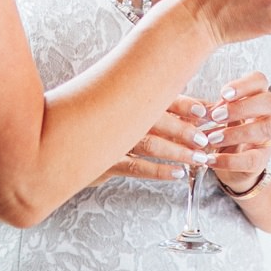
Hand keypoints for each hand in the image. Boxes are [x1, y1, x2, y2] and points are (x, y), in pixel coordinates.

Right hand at [101, 93, 215, 182]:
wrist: (66, 140)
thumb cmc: (106, 123)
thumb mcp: (131, 110)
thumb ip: (165, 107)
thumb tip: (203, 107)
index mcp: (128, 98)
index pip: (158, 97)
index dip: (183, 104)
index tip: (203, 111)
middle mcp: (121, 116)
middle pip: (157, 120)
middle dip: (184, 130)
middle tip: (204, 140)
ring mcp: (112, 139)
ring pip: (149, 145)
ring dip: (176, 152)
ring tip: (197, 158)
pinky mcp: (105, 162)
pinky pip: (136, 167)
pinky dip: (159, 170)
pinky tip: (178, 173)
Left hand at [206, 72, 270, 190]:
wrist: (232, 164)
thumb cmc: (223, 130)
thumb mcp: (217, 115)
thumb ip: (212, 109)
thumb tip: (201, 109)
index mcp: (255, 97)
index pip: (260, 81)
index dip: (244, 85)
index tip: (223, 94)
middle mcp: (266, 115)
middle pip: (269, 102)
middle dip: (242, 107)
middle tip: (216, 116)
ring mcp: (267, 139)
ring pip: (263, 130)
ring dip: (235, 134)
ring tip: (211, 139)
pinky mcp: (261, 161)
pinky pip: (251, 160)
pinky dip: (229, 160)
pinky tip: (211, 159)